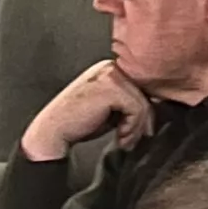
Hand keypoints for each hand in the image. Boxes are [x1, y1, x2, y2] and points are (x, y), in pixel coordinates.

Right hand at [19, 60, 153, 165]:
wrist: (53, 131)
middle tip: (130, 140)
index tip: (140, 132)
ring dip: (136, 128)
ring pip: (142, 103)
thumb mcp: (109, 111)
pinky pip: (136, 108)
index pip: (140, 88)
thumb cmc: (78, 123)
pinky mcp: (110, 88)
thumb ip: (127, 105)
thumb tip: (154, 113)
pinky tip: (119, 136)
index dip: (144, 113)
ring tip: (124, 140)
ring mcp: (109, 75)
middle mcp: (109, 67)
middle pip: (144, 94)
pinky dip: (132, 127)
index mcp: (108, 70)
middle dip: (142, 122)